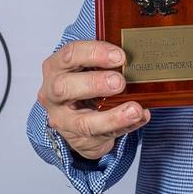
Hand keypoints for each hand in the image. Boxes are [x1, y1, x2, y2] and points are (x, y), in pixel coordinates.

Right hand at [37, 39, 149, 159]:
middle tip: (120, 82)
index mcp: (56, 67)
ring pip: (82, 122)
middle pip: (64, 88)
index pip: (69, 55)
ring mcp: (63, 120)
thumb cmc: (84, 81)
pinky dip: (124, 127)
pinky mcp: (78, 140)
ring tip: (135, 110)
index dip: (95, 53)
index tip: (120, 56)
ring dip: (112, 116)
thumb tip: (138, 58)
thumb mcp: (88, 67)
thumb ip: (106, 62)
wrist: (75, 116)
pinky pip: (101, 137)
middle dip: (95, 84)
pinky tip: (139, 117)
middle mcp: (52, 94)